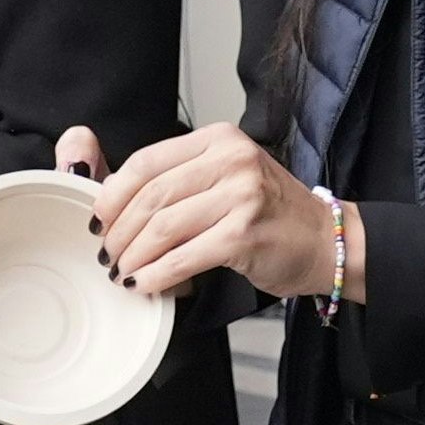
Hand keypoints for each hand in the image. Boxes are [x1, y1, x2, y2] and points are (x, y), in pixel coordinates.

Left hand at [61, 123, 342, 300]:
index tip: (99, 220)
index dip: (113, 194)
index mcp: (219, 139)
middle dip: (119, 231)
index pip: (147, 161)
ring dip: (133, 256)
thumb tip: (109, 197)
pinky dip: (156, 275)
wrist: (324, 240)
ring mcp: (241, 197)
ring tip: (123, 272)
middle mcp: (231, 160)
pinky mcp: (245, 236)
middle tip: (108, 254)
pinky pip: (184, 257)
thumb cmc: (268, 213)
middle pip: (149, 195)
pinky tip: (145, 285)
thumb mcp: (225, 177)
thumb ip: (176, 179)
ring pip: (162, 227)